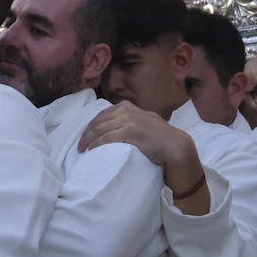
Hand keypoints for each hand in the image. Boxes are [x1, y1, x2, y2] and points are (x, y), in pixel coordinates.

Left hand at [79, 101, 207, 212]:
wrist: (176, 147)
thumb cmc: (160, 138)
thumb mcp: (143, 122)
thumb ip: (130, 120)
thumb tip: (115, 125)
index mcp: (127, 106)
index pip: (102, 115)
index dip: (90, 126)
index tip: (84, 136)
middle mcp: (126, 110)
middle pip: (98, 122)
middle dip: (86, 134)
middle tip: (80, 146)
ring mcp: (129, 120)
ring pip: (100, 130)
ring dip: (88, 140)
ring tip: (83, 150)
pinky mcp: (131, 132)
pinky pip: (107, 138)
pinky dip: (97, 144)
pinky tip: (91, 150)